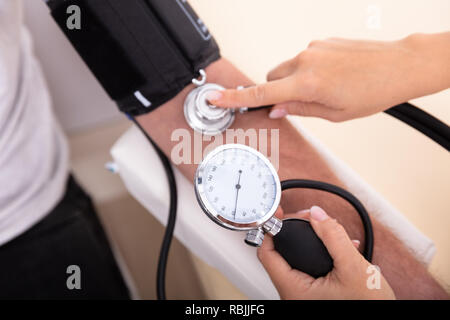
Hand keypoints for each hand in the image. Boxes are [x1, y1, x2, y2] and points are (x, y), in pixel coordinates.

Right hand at [208, 33, 449, 121]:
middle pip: (271, 77)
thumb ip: (299, 110)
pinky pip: (303, 58)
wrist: (398, 66)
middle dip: (276, 91)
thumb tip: (276, 110)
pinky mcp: (321, 42)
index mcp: (307, 84)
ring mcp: (313, 49)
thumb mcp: (334, 114)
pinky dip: (307, 70)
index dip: (235, 98)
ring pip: (287, 68)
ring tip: (323, 89)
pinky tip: (331, 77)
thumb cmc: (372, 92)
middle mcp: (305, 61)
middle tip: (296, 103)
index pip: (262, 93)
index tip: (215, 99)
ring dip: (294, 81)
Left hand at [258, 206, 395, 299]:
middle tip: (313, 219)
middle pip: (282, 253)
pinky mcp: (316, 293)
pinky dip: (323, 254)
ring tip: (333, 232)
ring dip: (315, 242)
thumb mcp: (353, 266)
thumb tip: (317, 214)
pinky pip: (311, 268)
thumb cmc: (369, 306)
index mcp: (294, 289)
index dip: (271, 230)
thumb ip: (333, 237)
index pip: (266, 254)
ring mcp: (305, 294)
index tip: (279, 214)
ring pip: (298, 259)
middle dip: (299, 232)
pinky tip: (342, 248)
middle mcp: (294, 293)